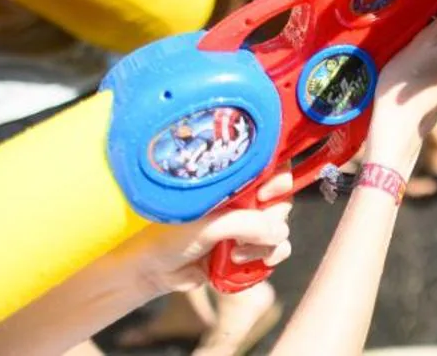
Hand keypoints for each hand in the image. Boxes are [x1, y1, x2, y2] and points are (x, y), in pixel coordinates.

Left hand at [122, 171, 294, 296]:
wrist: (154, 270)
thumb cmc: (172, 235)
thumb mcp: (211, 223)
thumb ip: (249, 223)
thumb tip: (278, 233)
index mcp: (236, 182)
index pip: (274, 167)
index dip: (279, 180)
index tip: (263, 196)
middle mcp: (246, 200)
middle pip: (282, 202)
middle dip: (270, 220)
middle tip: (244, 232)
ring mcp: (248, 225)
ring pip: (281, 230)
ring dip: (265, 245)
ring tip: (237, 254)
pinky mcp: (249, 250)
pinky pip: (274, 251)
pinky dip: (265, 259)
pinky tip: (240, 263)